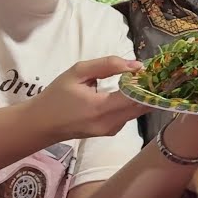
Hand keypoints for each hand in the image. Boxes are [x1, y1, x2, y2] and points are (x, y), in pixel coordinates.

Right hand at [27, 56, 149, 140]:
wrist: (42, 124)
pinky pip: (128, 116)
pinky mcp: (111, 132)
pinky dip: (133, 103)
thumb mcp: (77, 73)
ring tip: (145, 79)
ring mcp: (111, 131)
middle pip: (142, 106)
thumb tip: (136, 65)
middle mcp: (110, 123)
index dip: (149, 84)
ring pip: (137, 112)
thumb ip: (107, 65)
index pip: (136, 97)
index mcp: (101, 108)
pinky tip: (130, 91)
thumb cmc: (57, 96)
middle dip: (150, 90)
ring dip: (143, 96)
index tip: (156, 70)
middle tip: (156, 73)